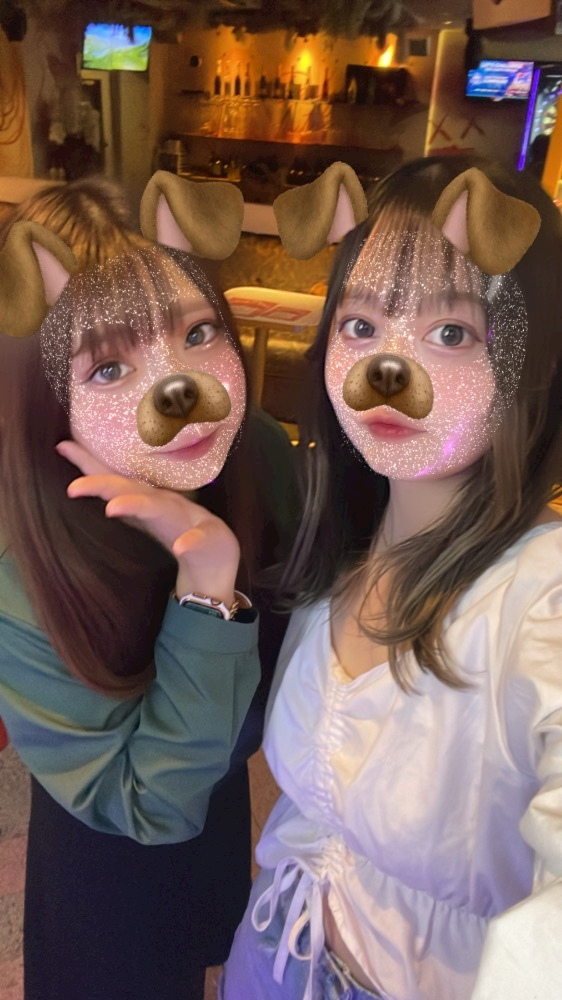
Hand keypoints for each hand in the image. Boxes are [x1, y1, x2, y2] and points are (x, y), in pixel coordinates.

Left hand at [56, 440, 239, 603]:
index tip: (62, 448)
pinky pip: (198, 541)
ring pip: (161, 510)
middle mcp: (165, 506)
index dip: (90, 465)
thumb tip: (91, 487)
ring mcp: (187, 521)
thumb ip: (125, 500)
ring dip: (138, 505)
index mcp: (148, 501)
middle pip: (132, 489)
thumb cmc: (183, 532)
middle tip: (75, 487)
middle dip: (105, 485)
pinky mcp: (208, 541)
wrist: (218, 560)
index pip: (115, 480)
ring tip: (113, 508)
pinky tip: (180, 547)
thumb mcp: (151, 518)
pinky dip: (190, 542)